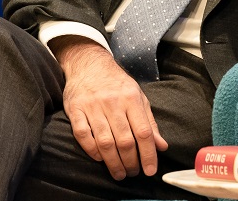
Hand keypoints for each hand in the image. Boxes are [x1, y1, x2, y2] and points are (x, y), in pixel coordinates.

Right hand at [51, 37, 167, 179]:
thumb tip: (162, 146)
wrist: (89, 64)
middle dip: (131, 162)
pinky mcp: (75, 110)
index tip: (149, 170)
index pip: (143, 132)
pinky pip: (83, 135)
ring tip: (119, 173)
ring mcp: (93, 106)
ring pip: (105, 141)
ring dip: (113, 162)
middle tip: (133, 173)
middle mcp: (113, 102)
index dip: (148, 154)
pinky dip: (92, 150)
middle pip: (124, 140)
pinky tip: (99, 158)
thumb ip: (149, 122)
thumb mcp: (138, 97)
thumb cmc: (117, 84)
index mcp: (132, 99)